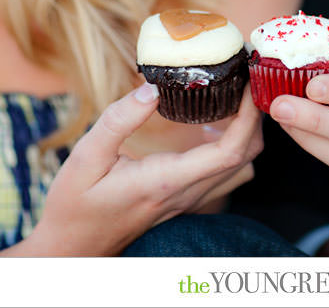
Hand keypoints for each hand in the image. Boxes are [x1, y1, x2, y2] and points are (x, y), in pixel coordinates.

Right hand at [5, 83, 262, 255]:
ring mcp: (190, 199)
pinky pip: (224, 173)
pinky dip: (232, 145)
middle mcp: (187, 192)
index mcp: (167, 180)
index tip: (246, 86)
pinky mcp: (186, 198)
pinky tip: (213, 122)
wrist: (73, 246)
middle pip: (245, 158)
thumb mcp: (86, 156)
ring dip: (247, 133)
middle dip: (254, 119)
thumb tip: (152, 88)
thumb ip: (118, 120)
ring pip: (240, 168)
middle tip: (245, 82)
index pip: (229, 151)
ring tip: (234, 98)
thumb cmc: (76, 204)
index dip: (247, 118)